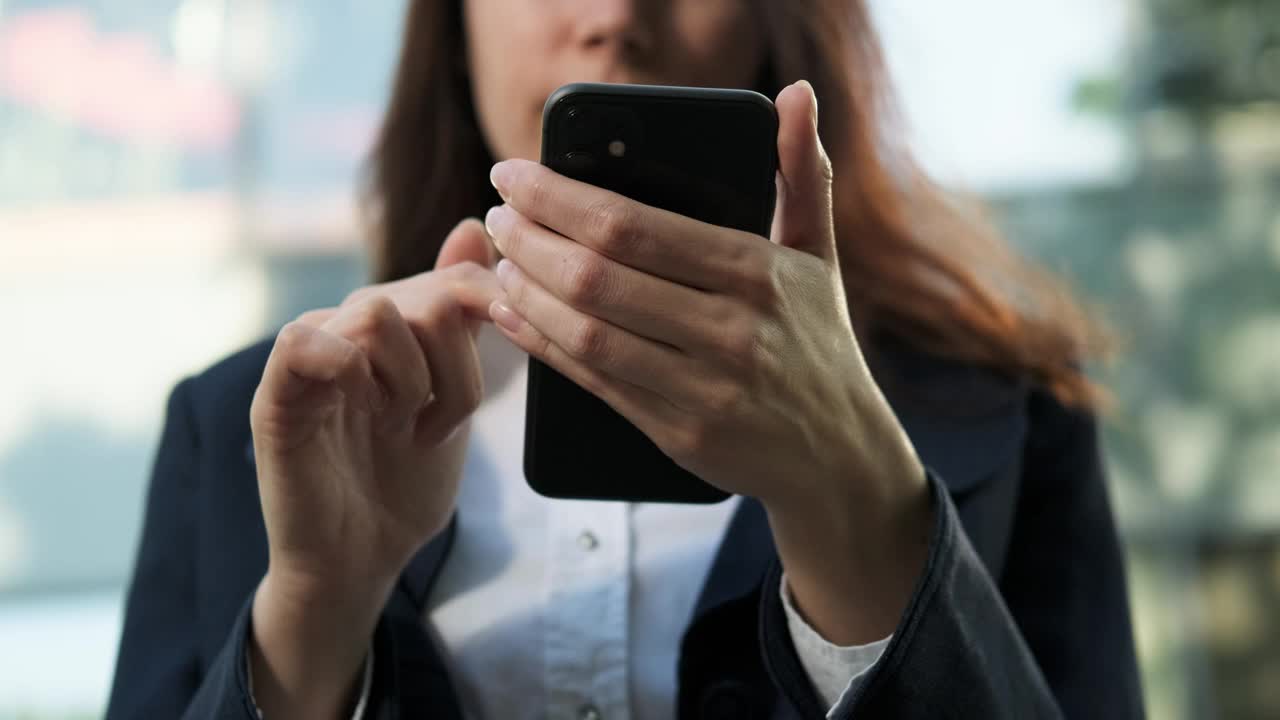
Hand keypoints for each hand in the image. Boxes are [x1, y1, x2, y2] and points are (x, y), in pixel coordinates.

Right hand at [247, 219, 500, 717]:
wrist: (359, 561)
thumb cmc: (404, 484)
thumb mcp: (452, 397)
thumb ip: (462, 320)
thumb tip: (473, 226)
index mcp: (394, 323)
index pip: (456, 276)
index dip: (494, 311)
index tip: (509, 358)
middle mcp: (347, 324)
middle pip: (430, 294)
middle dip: (457, 369)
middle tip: (436, 423)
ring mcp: (309, 354)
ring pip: (379, 313)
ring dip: (411, 382)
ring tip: (400, 427)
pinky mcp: (275, 394)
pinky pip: (308, 343)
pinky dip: (350, 377)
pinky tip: (363, 417)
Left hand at [486, 81, 930, 643]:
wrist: (840, 455)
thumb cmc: (817, 342)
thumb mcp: (819, 256)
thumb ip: (801, 174)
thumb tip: (795, 95)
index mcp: (756, 273)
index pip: (633, 225)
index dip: (558, 198)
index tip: (512, 174)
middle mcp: (731, 330)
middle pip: (597, 276)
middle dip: (529, 240)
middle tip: (495, 216)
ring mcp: (704, 389)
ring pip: (586, 333)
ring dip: (526, 293)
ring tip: (498, 263)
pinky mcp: (680, 435)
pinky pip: (594, 383)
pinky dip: (542, 347)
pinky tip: (512, 317)